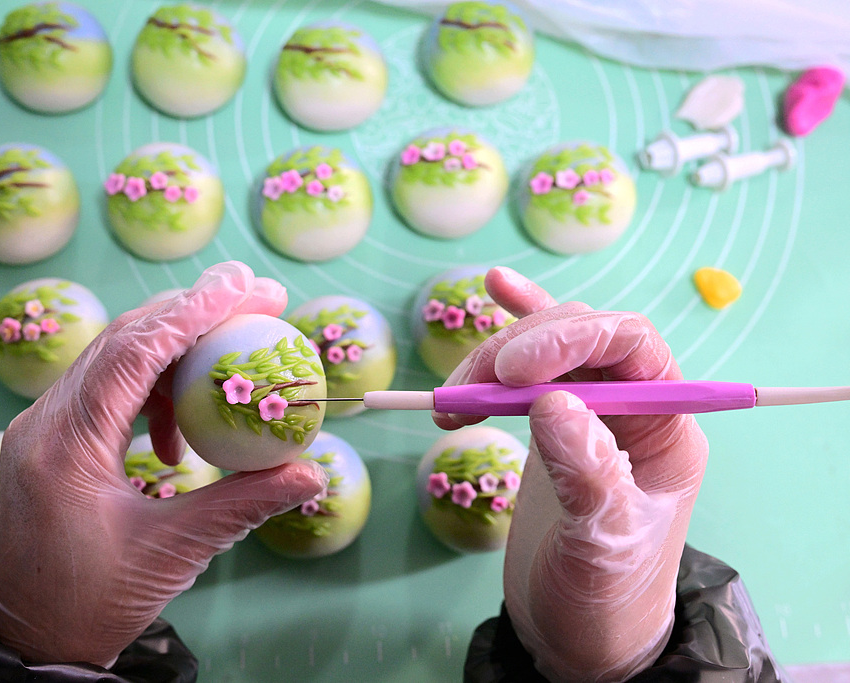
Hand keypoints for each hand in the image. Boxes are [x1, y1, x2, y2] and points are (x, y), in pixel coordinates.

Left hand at [0, 262, 327, 666]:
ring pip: (113, 357)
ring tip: (231, 357)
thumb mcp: (174, 552)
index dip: (192, 312)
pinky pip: (105, 389)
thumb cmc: (93, 604)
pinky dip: (152, 389)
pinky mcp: (50, 440)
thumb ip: (243, 503)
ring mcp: (42, 429)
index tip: (245, 287)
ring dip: (174, 347)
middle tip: (256, 295)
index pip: (132, 353)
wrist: (28, 639)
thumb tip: (311, 471)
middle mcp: (44, 424)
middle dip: (190, 310)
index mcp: (65, 446)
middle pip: (121, 338)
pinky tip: (181, 436)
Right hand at [435, 267, 707, 681]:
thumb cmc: (606, 596)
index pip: (630, 345)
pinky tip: (499, 286)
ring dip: (495, 358)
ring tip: (451, 400)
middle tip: (467, 390)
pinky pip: (537, 363)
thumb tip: (553, 402)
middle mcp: (633, 407)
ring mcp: (591, 411)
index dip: (570, 339)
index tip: (511, 371)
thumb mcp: (603, 544)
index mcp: (668, 426)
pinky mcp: (553, 423)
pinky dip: (516, 325)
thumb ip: (588, 472)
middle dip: (520, 350)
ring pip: (548, 348)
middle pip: (582, 338)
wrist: (580, 634)